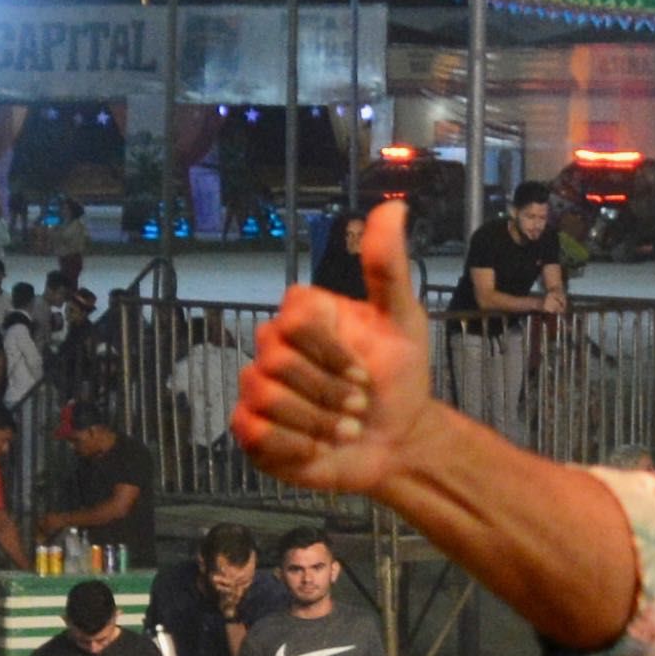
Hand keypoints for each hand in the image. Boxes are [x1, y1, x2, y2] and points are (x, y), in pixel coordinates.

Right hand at [234, 202, 433, 494]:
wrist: (397, 441)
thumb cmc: (398, 379)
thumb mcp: (404, 321)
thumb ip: (388, 268)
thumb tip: (393, 207)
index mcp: (305, 316)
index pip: (294, 319)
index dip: (331, 352)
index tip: (363, 371)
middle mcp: (274, 346)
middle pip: (277, 363)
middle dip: (330, 393)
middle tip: (359, 407)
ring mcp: (258, 388)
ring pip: (267, 399)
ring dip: (318, 423)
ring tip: (345, 430)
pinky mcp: (251, 430)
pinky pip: (255, 433)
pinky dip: (296, 447)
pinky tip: (318, 448)